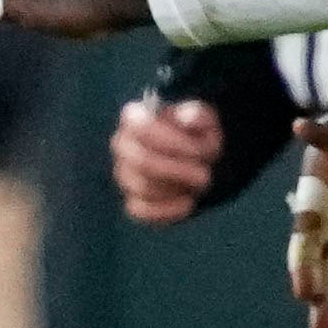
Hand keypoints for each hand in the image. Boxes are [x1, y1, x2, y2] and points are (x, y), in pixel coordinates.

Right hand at [109, 94, 220, 223]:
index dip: (171, 141)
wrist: (198, 160)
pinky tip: (188, 202)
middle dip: (177, 170)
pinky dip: (168, 210)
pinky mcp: (132, 201)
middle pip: (140, 161)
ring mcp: (124, 175)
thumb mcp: (204, 121)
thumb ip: (199, 116)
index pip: (140, 127)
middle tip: (204, 174)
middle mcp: (122, 146)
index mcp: (135, 118)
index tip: (199, 150)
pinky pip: (141, 211)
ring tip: (198, 184)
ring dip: (177, 188)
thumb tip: (188, 118)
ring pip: (143, 187)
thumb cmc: (196, 135)